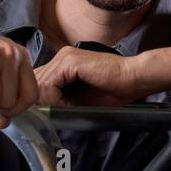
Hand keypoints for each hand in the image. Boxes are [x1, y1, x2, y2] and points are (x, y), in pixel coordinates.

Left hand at [34, 46, 170, 106]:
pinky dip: (55, 98)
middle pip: (36, 82)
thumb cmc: (114, 91)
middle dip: (43, 102)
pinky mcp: (70, 62)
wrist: (134, 79)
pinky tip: (68, 105)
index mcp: (64, 63)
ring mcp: (65, 57)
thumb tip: (42, 112)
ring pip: (40, 84)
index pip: (39, 81)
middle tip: (58, 113)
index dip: (42, 100)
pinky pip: (50, 84)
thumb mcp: (80, 98)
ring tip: (66, 110)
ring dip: (49, 102)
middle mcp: (61, 56)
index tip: (54, 113)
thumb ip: (61, 99)